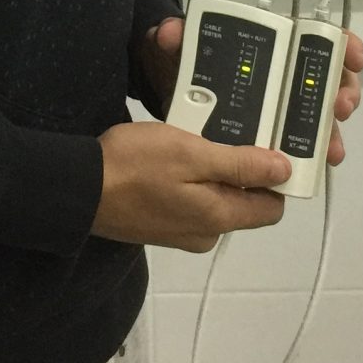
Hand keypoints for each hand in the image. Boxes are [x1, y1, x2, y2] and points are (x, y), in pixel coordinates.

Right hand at [92, 120, 290, 252]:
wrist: (78, 188)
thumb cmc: (136, 166)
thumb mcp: (191, 154)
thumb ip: (240, 165)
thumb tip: (284, 171)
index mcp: (219, 219)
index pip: (272, 206)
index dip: (275, 175)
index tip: (266, 141)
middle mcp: (206, 233)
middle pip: (244, 201)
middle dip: (241, 168)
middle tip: (225, 129)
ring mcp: (181, 232)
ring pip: (215, 198)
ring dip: (212, 170)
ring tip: (196, 136)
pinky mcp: (160, 224)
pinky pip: (191, 200)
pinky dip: (190, 178)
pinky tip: (173, 154)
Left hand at [140, 18, 362, 164]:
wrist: (168, 94)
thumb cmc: (179, 63)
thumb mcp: (173, 46)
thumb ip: (171, 36)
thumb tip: (170, 33)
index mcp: (267, 44)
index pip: (314, 36)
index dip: (340, 43)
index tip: (351, 55)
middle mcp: (282, 72)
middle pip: (327, 77)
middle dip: (343, 91)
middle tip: (339, 106)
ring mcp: (279, 105)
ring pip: (319, 114)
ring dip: (331, 129)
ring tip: (330, 148)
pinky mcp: (270, 134)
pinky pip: (300, 143)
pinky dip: (312, 152)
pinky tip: (317, 164)